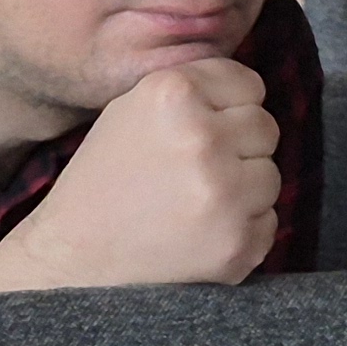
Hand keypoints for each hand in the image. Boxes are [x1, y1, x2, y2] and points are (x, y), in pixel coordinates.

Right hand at [0, 58, 278, 292]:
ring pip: (270, 176)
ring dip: (242, 189)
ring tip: (192, 203)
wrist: (75, 261)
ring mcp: (225, 194)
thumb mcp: (130, 111)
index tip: (204, 129)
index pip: (248, 84)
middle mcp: (203, 139)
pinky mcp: (239, 243)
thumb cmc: (103, 182)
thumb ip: (189, 90)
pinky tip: (198, 233)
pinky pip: (268, 221)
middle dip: (237, 147)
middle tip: (194, 171)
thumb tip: (250, 89)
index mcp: (172, 94)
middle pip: (265, 127)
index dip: (228, 107)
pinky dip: (241, 228)